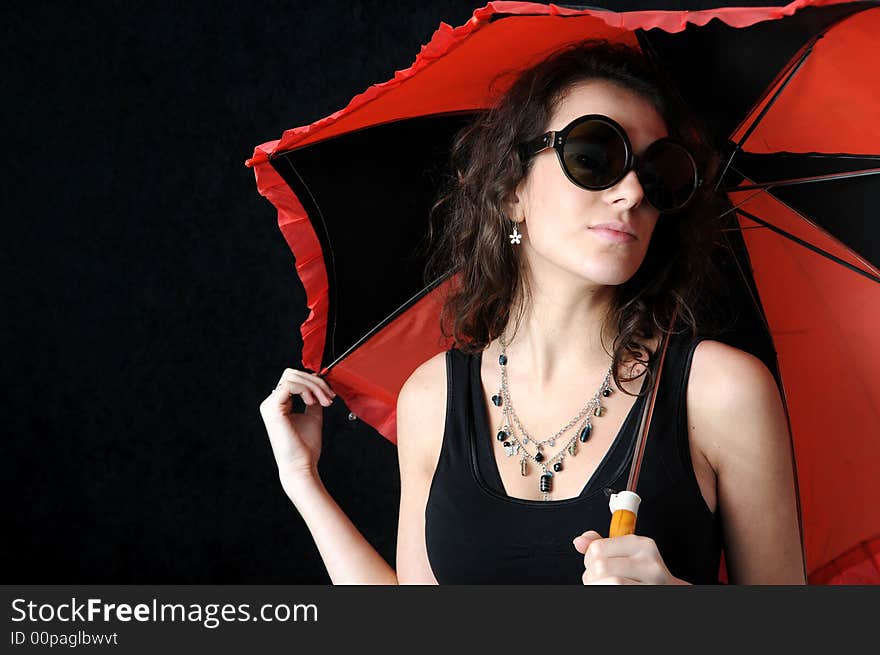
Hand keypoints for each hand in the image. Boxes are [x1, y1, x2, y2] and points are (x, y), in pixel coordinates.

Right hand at [259, 368, 336, 492]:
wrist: (301, 465)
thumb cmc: (306, 447)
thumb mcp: (313, 416)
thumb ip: (313, 399)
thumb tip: (319, 385)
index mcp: (279, 405)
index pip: (293, 379)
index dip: (313, 382)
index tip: (329, 395)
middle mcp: (271, 403)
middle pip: (291, 374)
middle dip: (315, 381)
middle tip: (329, 396)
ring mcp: (269, 405)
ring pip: (292, 377)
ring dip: (314, 386)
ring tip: (325, 401)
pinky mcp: (272, 409)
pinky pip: (290, 385)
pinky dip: (306, 390)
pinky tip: (313, 402)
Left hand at [572, 530, 688, 584]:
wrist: (667, 590)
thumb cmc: (643, 574)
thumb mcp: (624, 553)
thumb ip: (601, 544)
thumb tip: (579, 542)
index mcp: (642, 545)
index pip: (598, 548)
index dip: (588, 558)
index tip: (594, 564)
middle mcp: (649, 563)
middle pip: (601, 566)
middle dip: (592, 575)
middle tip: (598, 579)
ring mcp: (652, 584)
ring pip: (610, 582)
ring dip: (597, 586)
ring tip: (603, 586)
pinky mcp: (650, 595)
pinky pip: (615, 593)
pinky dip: (604, 592)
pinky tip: (610, 590)